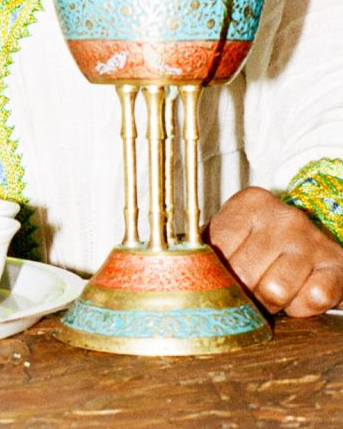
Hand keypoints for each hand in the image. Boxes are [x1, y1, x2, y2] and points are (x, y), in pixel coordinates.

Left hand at [208, 185, 342, 316]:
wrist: (314, 251)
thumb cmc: (263, 248)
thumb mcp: (233, 239)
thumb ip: (210, 253)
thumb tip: (184, 277)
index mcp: (251, 203)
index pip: (218, 249)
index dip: (218, 274)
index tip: (223, 278)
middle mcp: (284, 216)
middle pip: (244, 273)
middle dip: (243, 293)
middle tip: (249, 292)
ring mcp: (312, 239)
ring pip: (276, 291)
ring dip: (272, 303)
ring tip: (273, 293)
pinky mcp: (337, 264)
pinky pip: (312, 299)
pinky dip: (302, 308)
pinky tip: (298, 295)